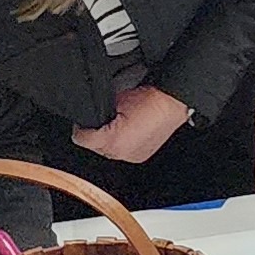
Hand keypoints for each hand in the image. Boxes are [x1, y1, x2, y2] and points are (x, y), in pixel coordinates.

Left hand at [72, 84, 190, 162]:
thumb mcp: (113, 100)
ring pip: (108, 151)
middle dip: (96, 134)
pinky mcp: (141, 156)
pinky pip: (123, 151)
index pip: (82, 138)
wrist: (172, 102)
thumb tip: (89, 118)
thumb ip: (97, 112)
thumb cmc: (149, 98)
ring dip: (109, 139)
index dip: (81, 127)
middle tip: (105, 119)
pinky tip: (129, 131)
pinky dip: (123, 143)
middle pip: (94, 148)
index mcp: (112, 140)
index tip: (84, 121)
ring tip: (119, 124)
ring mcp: (132, 156)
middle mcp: (122, 153)